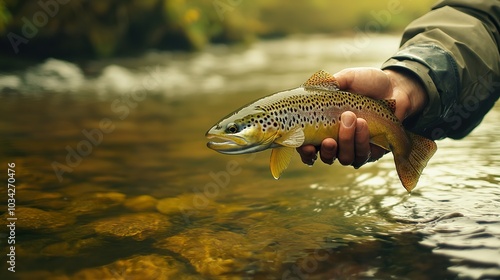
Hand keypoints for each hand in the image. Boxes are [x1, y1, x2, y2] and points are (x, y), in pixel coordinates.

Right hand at [296, 67, 426, 167]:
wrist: (396, 88)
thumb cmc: (368, 83)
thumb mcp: (347, 78)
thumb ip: (331, 82)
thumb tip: (313, 85)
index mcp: (325, 127)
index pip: (309, 146)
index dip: (305, 151)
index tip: (307, 145)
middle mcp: (338, 142)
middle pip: (326, 157)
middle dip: (327, 150)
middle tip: (330, 137)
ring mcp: (355, 148)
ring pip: (345, 158)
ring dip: (346, 141)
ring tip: (352, 118)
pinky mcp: (373, 152)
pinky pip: (364, 156)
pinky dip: (362, 141)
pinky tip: (364, 124)